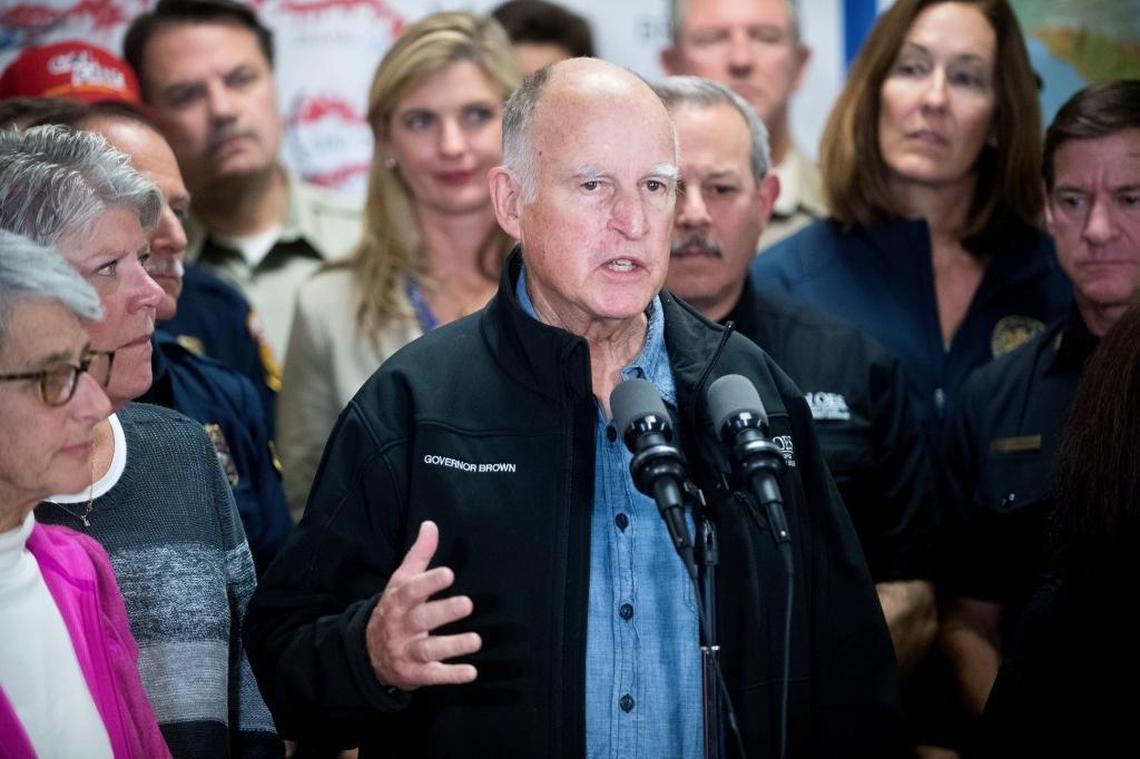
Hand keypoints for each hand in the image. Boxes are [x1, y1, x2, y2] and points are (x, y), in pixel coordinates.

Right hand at [366, 520, 480, 690]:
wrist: (367, 652)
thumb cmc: (394, 609)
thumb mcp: (401, 581)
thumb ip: (419, 555)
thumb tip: (431, 524)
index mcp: (398, 601)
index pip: (411, 591)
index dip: (429, 582)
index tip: (449, 574)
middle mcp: (401, 627)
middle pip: (421, 619)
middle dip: (443, 612)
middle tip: (468, 604)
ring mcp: (407, 651)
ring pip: (428, 650)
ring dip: (452, 646)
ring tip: (476, 640)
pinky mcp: (415, 673)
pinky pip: (433, 676)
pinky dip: (451, 676)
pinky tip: (471, 673)